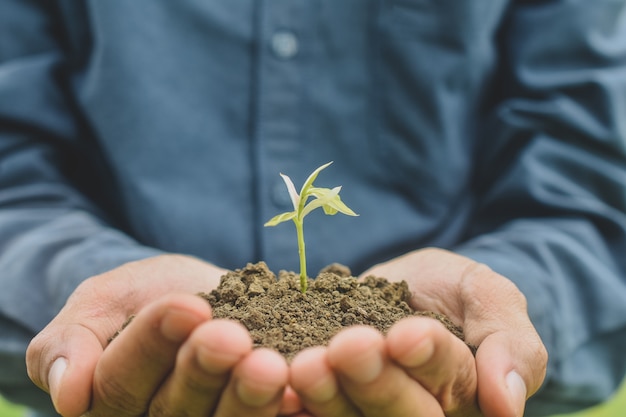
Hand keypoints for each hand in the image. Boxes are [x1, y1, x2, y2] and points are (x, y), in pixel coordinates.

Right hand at [26, 254, 289, 416]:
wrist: (191, 295)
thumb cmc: (138, 298)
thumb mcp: (99, 303)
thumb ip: (70, 342)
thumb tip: (68, 396)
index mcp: (108, 403)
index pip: (121, 379)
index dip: (153, 343)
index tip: (187, 306)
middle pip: (176, 407)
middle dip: (204, 369)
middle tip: (232, 337)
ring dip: (248, 397)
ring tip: (269, 366)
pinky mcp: (248, 415)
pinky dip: (284, 408)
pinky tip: (299, 392)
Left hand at [289, 248, 546, 416]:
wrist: (404, 286)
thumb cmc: (454, 291)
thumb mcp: (489, 296)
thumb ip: (510, 343)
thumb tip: (507, 406)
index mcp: (460, 392)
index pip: (449, 379)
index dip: (428, 359)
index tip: (406, 333)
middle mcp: (413, 408)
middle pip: (397, 410)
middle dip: (374, 381)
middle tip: (349, 347)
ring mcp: (363, 407)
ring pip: (349, 416)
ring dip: (327, 395)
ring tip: (306, 366)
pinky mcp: (324, 400)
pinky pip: (308, 409)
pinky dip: (290, 402)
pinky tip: (274, 382)